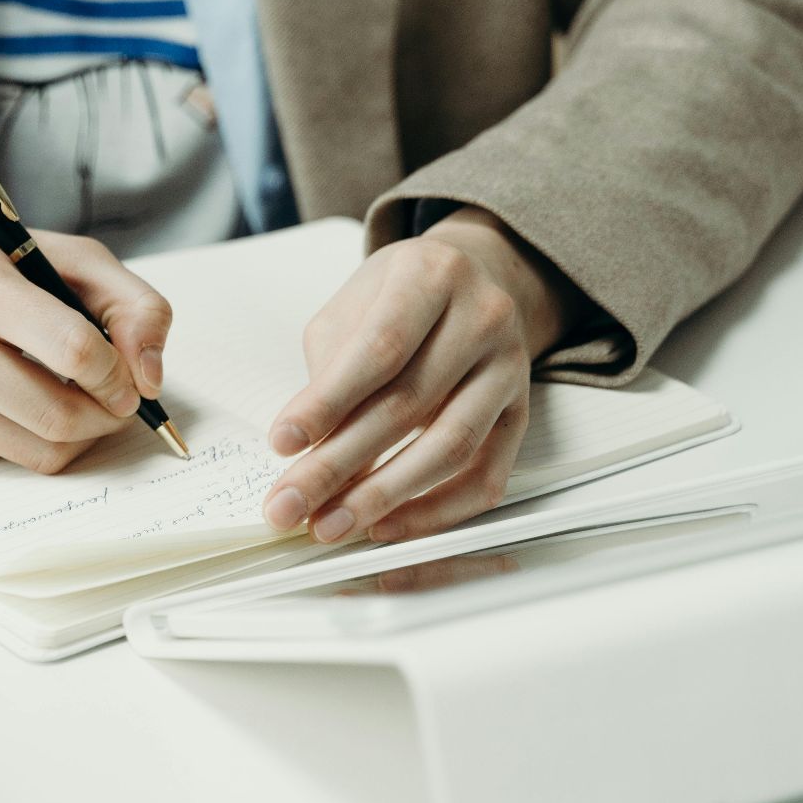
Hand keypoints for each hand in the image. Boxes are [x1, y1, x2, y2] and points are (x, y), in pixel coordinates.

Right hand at [0, 223, 170, 472]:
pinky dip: (39, 439)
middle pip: (58, 416)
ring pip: (41, 452)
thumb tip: (150, 379)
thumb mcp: (72, 260)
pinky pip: (13, 461)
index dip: (117, 373)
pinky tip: (28, 402)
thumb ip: (134, 306)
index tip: (127, 376)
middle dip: (107, 415)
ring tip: (81, 399)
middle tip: (116, 398)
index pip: (72, 349)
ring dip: (81, 435)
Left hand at [261, 207, 583, 543]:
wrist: (475, 280)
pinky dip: (434, 512)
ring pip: (451, 447)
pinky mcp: (521, 414)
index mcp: (431, 276)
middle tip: (291, 504)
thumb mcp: (352, 308)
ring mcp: (509, 369)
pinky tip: (387, 526)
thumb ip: (330, 370)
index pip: (380, 349)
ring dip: (383, 497)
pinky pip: (486, 478)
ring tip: (331, 525)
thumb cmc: (399, 298)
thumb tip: (306, 451)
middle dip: (339, 465)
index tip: (281, 443)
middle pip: (408, 405)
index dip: (327, 402)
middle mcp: (483, 318)